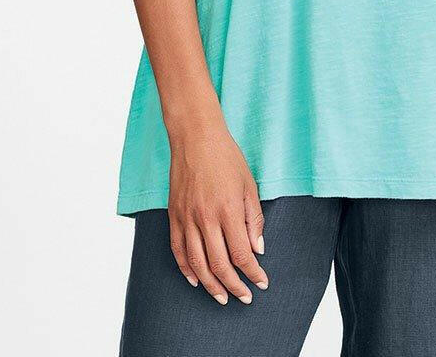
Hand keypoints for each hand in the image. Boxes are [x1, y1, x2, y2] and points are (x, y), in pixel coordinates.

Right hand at [167, 120, 268, 305]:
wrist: (196, 137)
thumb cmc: (226, 157)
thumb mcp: (249, 185)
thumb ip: (253, 219)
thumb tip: (258, 249)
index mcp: (228, 210)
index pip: (242, 254)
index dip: (253, 273)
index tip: (262, 283)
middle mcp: (206, 218)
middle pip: (219, 264)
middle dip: (234, 286)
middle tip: (244, 297)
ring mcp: (187, 218)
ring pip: (197, 263)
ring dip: (210, 285)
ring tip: (222, 296)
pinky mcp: (174, 215)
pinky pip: (178, 249)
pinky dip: (185, 269)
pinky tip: (195, 280)